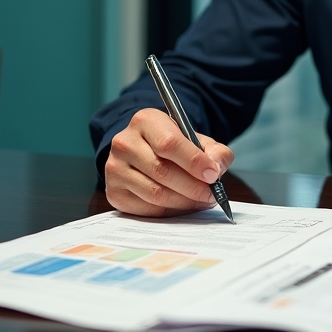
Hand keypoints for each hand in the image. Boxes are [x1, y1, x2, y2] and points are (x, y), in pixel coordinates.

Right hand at [104, 108, 233, 216]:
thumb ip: (214, 151)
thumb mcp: (196, 139)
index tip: (213, 175)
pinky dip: (170, 210)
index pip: (169, 143)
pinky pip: (146, 208)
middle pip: (162, 171)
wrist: (144, 150)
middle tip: (211, 194)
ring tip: (201, 200)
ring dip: (184, 201)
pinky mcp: (114, 192)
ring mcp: (115, 169)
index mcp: (146, 121)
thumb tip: (217, 169)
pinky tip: (182, 204)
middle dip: (192, 186)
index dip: (193, 162)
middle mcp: (124, 143)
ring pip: (155, 193)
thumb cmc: (173, 144)